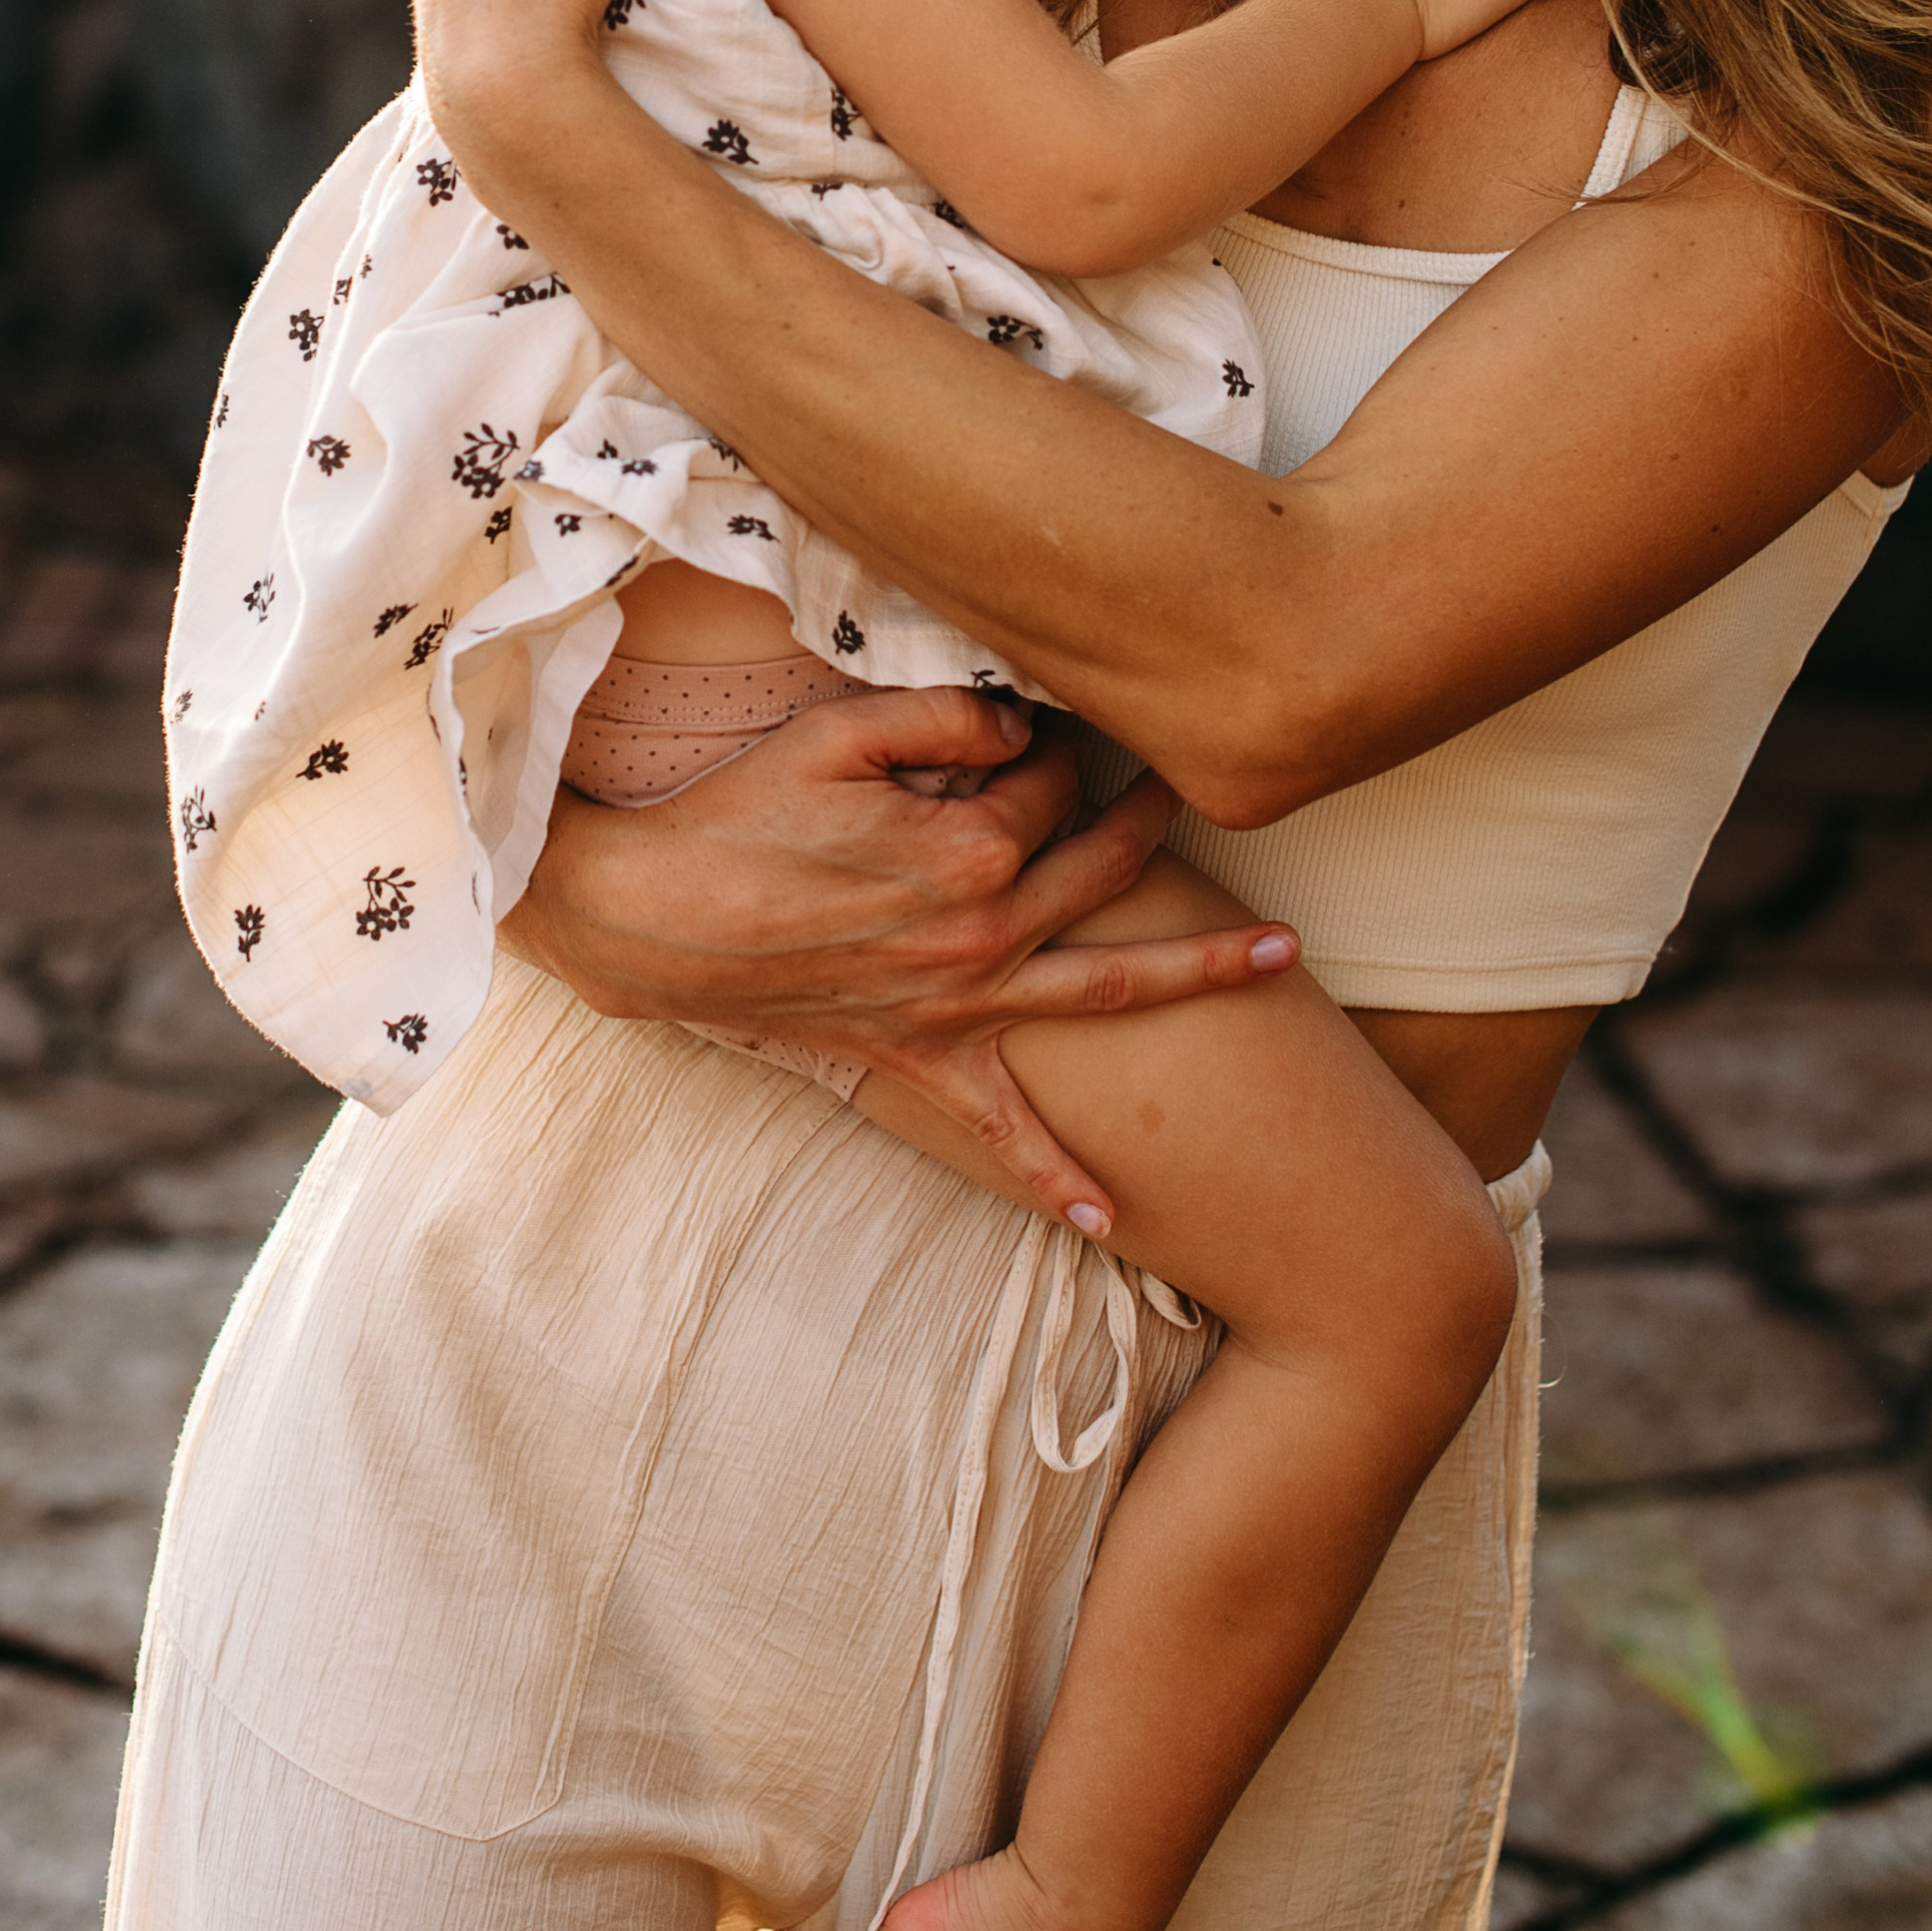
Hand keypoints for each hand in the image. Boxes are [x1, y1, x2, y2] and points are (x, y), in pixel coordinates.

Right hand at [505, 691, 1298, 1232]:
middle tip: (1194, 783)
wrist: (650, 916)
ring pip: (1106, 990)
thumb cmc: (737, 814)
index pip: (1051, 786)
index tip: (1051, 720)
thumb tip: (1024, 725)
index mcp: (967, 850)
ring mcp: (958, 1006)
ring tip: (1282, 958)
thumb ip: (943, 717)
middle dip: (1154, 823)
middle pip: (1101, 872)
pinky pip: (1002, 1125)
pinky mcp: (919, 1056)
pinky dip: (1056, 1171)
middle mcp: (981, 935)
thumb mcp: (834, 733)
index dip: (1055, 745)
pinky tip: (1110, 1213)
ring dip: (1198, 972)